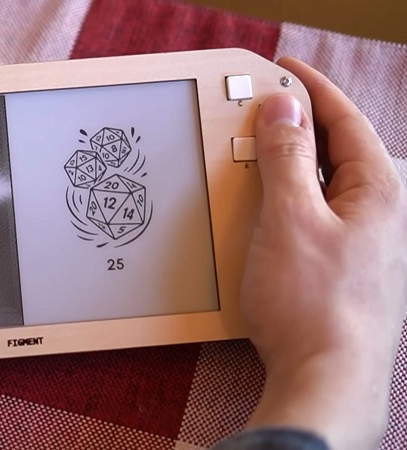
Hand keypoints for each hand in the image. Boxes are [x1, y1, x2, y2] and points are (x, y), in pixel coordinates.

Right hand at [240, 57, 406, 449]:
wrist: (326, 381)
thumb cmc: (313, 303)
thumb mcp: (291, 217)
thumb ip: (287, 159)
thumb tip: (283, 109)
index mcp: (377, 192)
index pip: (347, 121)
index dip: (313, 90)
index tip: (283, 70)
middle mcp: (377, 216)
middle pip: (340, 152)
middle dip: (301, 126)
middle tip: (262, 110)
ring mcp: (361, 246)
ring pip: (326, 187)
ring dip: (293, 165)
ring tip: (259, 155)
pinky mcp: (340, 272)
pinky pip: (316, 218)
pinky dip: (291, 200)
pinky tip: (268, 212)